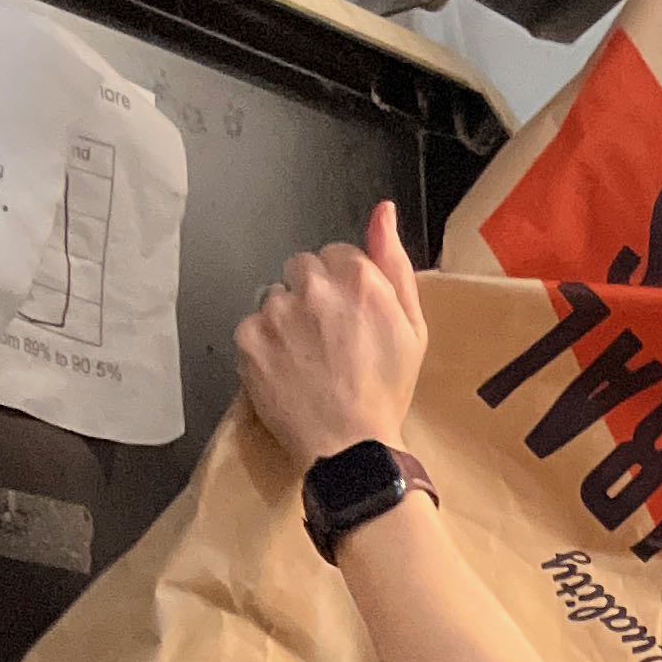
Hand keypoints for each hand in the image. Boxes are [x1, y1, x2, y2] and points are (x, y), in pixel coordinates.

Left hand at [236, 200, 425, 463]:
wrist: (352, 450)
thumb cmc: (385, 393)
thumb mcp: (412, 327)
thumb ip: (394, 262)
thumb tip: (384, 211)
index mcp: (359, 278)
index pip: (335, 255)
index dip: (343, 288)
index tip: (348, 319)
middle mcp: (314, 287)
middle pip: (300, 268)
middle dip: (310, 296)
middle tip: (326, 340)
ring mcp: (277, 312)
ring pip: (274, 297)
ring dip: (285, 320)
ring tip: (307, 361)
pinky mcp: (250, 338)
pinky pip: (251, 326)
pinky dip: (264, 346)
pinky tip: (287, 371)